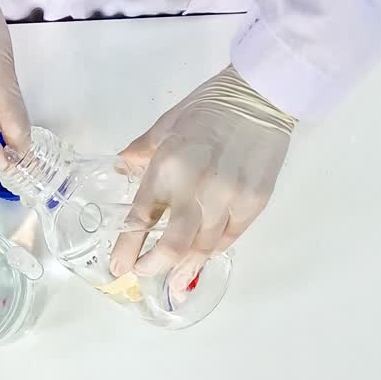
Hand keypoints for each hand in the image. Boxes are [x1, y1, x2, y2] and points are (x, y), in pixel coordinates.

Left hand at [110, 65, 296, 293]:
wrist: (261, 96)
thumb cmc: (209, 106)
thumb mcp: (165, 125)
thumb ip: (140, 153)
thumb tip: (120, 171)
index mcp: (168, 167)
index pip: (141, 219)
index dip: (127, 249)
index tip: (118, 268)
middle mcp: (197, 188)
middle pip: (173, 247)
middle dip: (155, 267)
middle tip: (145, 274)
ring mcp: (229, 199)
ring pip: (203, 249)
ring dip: (185, 269)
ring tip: (174, 283)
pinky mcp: (254, 203)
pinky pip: (229, 238)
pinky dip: (212, 250)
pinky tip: (202, 256)